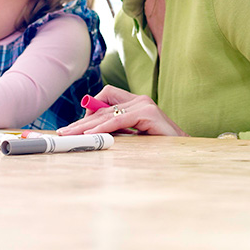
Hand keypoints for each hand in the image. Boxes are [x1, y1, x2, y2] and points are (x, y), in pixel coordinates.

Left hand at [58, 86, 187, 135]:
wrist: (185, 152)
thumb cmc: (161, 146)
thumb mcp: (135, 135)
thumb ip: (119, 129)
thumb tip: (92, 132)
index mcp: (136, 102)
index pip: (106, 97)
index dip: (89, 111)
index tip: (76, 126)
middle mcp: (140, 99)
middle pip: (102, 106)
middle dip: (81, 120)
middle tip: (65, 132)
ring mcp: (144, 105)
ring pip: (107, 113)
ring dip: (86, 126)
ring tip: (72, 135)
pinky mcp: (147, 114)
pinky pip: (118, 121)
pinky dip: (102, 128)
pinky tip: (91, 135)